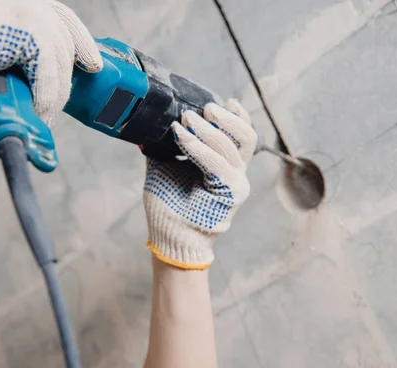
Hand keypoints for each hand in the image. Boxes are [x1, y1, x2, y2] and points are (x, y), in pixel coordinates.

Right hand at [0, 0, 101, 125]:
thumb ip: (11, 41)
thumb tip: (21, 68)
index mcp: (25, 1)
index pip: (64, 19)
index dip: (81, 44)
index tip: (92, 64)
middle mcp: (34, 4)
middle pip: (65, 44)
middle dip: (66, 77)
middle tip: (58, 101)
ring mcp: (35, 17)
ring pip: (60, 64)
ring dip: (55, 95)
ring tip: (47, 115)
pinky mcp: (33, 37)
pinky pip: (48, 77)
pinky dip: (47, 100)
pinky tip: (42, 114)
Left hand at [144, 100, 260, 269]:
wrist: (169, 237)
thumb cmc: (168, 204)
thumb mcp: (164, 166)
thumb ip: (166, 146)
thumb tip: (151, 123)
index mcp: (225, 165)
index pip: (242, 134)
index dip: (236, 115)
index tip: (222, 100)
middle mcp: (235, 173)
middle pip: (245, 136)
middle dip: (223, 118)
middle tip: (199, 109)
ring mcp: (236, 184)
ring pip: (232, 147)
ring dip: (207, 130)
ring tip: (187, 120)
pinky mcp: (230, 195)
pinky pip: (218, 165)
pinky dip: (199, 148)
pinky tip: (183, 138)